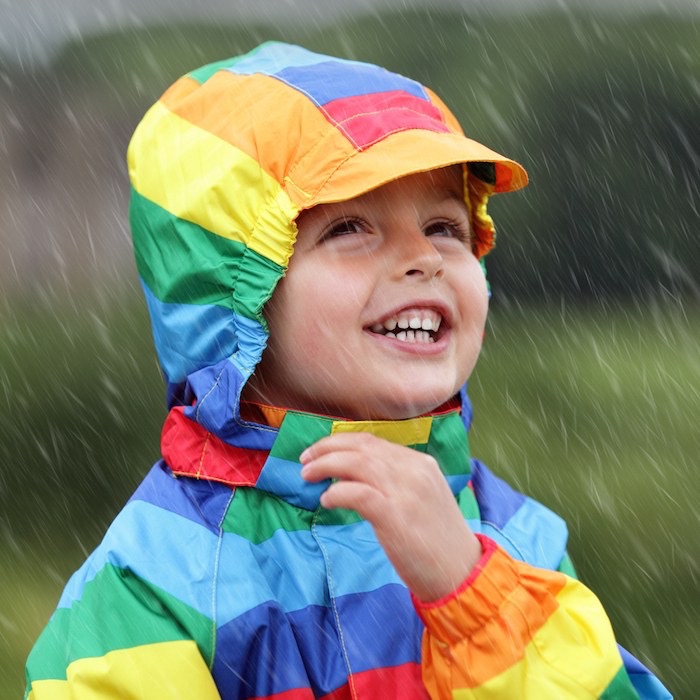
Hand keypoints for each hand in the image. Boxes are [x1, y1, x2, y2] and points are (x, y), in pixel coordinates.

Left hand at [300, 432, 481, 601]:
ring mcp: (405, 491)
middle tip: (305, 459)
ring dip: (326, 465)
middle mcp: (414, 470)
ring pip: (357, 463)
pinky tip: (326, 500)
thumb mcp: (421, 498)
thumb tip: (355, 474)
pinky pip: (358, 493)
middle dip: (327, 448)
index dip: (341, 442)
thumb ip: (395, 481)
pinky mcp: (395, 516)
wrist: (462, 573)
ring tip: (307, 475)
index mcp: (420, 463)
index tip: (321, 451)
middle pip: (361, 446)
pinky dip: (337, 492)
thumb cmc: (437, 540)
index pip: (373, 441)